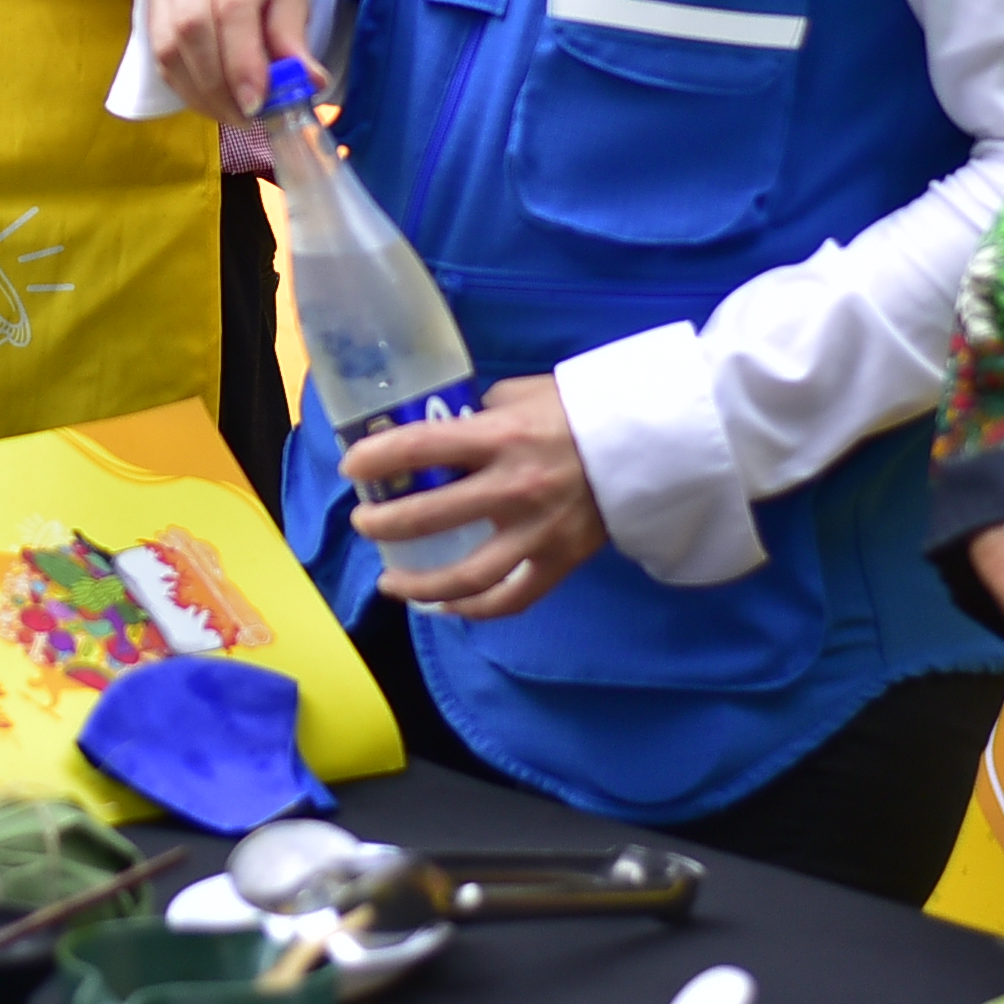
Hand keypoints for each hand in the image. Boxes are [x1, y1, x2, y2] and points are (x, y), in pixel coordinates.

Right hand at [141, 0, 314, 121]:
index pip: (233, 8)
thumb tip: (309, 84)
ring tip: (230, 114)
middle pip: (193, 29)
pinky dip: (183, 84)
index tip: (257, 104)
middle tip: (245, 117)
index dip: (242, 62)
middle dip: (218, 85)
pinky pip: (158, 51)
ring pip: (168, 45)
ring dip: (198, 91)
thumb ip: (293, 35)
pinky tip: (209, 99)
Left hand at [343, 374, 610, 617]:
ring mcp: (537, 533)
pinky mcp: (559, 562)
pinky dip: (472, 609)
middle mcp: (514, 489)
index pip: (422, 448)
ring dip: (419, 583)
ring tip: (390, 581)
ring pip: (465, 576)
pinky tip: (442, 607)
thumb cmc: (581, 412)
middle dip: (385, 522)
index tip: (352, 466)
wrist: (651, 443)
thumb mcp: (523, 394)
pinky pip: (510, 599)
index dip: (378, 459)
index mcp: (501, 438)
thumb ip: (481, 413)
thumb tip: (442, 426)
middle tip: (363, 522)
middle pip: (431, 516)